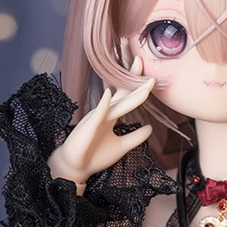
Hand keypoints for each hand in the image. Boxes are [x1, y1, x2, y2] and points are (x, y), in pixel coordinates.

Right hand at [47, 56, 154, 191]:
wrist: (76, 166)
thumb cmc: (96, 155)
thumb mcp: (121, 146)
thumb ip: (135, 137)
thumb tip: (150, 128)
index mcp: (112, 115)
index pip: (127, 97)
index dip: (138, 86)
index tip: (151, 76)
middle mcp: (105, 112)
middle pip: (122, 92)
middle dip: (132, 77)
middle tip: (142, 60)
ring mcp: (97, 117)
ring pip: (115, 102)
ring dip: (128, 91)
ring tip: (138, 77)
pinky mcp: (89, 126)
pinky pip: (97, 113)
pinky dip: (103, 103)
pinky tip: (108, 93)